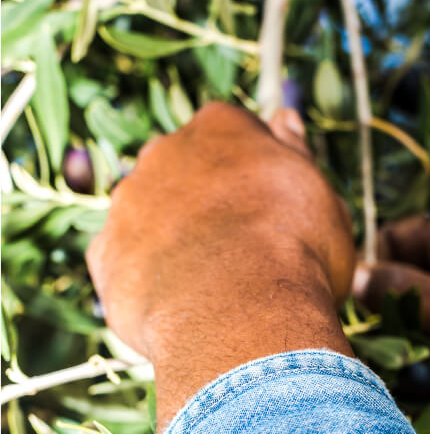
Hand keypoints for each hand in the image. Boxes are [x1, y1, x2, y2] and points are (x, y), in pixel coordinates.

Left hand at [87, 103, 353, 426]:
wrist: (241, 314)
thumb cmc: (295, 252)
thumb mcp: (319, 196)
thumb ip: (294, 155)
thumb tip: (284, 120)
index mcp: (220, 126)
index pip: (231, 134)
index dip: (251, 175)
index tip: (270, 209)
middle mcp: (164, 151)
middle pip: (182, 171)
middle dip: (204, 203)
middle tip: (239, 250)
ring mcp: (127, 203)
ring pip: (148, 217)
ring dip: (172, 242)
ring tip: (209, 288)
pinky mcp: (105, 256)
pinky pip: (124, 264)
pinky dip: (146, 282)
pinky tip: (177, 308)